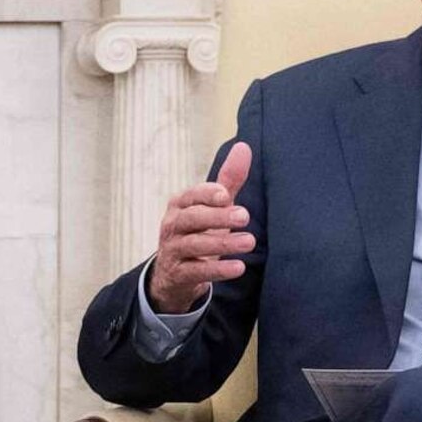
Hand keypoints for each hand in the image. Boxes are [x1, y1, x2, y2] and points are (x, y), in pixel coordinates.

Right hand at [146, 143, 255, 315]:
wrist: (175, 275)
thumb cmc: (198, 232)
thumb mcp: (213, 207)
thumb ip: (228, 180)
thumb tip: (244, 147)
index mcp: (180, 205)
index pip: (191, 195)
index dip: (206, 194)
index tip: (225, 195)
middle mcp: (172, 225)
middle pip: (191, 219)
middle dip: (217, 216)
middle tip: (245, 216)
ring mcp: (173, 251)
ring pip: (194, 245)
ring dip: (223, 243)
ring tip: (249, 242)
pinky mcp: (178, 274)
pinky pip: (196, 272)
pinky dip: (217, 269)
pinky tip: (238, 268)